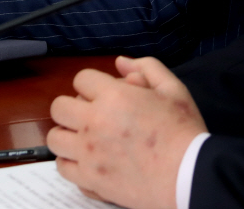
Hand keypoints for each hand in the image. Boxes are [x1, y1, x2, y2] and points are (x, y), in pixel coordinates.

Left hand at [48, 56, 206, 208]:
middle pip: (59, 106)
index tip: (104, 93)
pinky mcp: (90, 180)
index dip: (93, 83)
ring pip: (55, 138)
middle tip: (90, 113)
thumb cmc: (183, 131)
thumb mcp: (173, 89)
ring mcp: (88, 154)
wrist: (188, 176)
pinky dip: (71, 162)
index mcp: (113, 97)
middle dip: (73, 105)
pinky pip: (63, 168)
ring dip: (67, 133)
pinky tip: (87, 159)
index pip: (81, 79)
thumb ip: (147, 67)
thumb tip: (120, 62)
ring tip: (85, 137)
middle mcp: (94, 123)